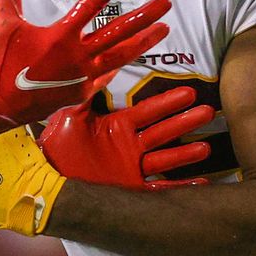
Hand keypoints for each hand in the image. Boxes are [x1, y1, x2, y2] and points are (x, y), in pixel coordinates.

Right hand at [0, 0, 170, 137]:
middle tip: (165, 3)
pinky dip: (120, 64)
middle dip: (144, 16)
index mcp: (59, 36)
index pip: (89, 6)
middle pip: (117, 33)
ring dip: (144, 41)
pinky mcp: (82, 92)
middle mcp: (77, 56)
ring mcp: (83, 76)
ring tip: (165, 29)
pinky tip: (133, 54)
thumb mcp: (4, 21)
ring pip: (121, 56)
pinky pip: (107, 74)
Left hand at [37, 86, 213, 189]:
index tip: (189, 93)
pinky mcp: (131, 188)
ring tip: (206, 147)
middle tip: (208, 111)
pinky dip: (181, 187)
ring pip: (166, 158)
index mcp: (117, 126)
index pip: (148, 111)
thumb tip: (98, 67)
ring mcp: (132, 167)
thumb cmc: (56, 143)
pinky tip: (201, 184)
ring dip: (186, 153)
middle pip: (163, 131)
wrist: (47, 175)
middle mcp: (130, 145)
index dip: (167, 102)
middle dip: (184, 121)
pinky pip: (161, 188)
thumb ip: (87, 92)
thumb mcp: (71, 114)